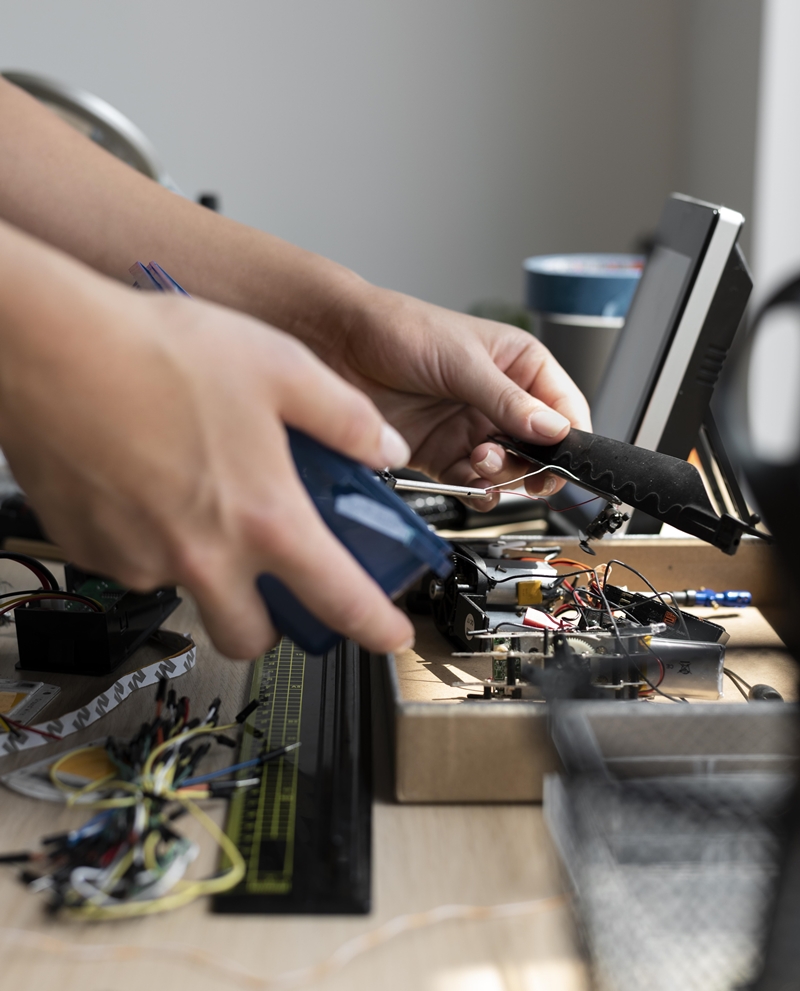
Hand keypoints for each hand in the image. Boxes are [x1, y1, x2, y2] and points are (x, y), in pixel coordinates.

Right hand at [0, 232, 415, 658]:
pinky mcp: (90, 550)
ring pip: (188, 595)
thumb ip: (346, 417)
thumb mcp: (281, 367)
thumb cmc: (159, 352)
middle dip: (272, 623)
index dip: (376, 627)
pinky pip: (134, 564)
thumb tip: (384, 448)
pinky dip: (151, 540)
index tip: (389, 637)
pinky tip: (149, 482)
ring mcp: (140, 561)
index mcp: (264, 519)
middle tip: (275, 579)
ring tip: (199, 495)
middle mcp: (203, 557)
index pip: (340, 600)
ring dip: (205, 568)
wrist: (50, 346)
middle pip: (250, 637)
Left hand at [313, 286, 591, 509]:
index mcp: (519, 365)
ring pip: (506, 469)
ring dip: (501, 476)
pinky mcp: (440, 452)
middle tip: (516, 466)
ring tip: (481, 462)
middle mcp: (499, 399)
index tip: (564, 459)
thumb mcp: (464, 361)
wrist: (339, 344)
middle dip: (532, 463)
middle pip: (538, 448)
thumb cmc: (401, 328)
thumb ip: (508, 401)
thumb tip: (553, 430)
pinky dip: (474, 489)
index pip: (563, 408)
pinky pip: (470, 482)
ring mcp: (469, 427)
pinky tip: (470, 483)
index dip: (569, 437)